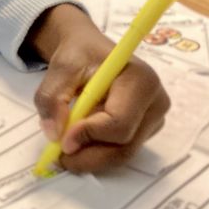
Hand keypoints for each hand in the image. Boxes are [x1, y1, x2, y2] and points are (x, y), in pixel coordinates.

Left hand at [27, 4, 170, 173]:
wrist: (91, 52)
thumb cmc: (80, 54)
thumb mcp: (60, 68)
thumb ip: (52, 98)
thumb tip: (55, 134)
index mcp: (141, 80)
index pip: (119, 122)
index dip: (89, 135)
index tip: (61, 139)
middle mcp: (156, 102)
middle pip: (124, 146)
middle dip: (88, 156)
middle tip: (58, 156)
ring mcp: (154, 119)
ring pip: (122, 154)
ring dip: (90, 156)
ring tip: (66, 142)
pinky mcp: (146, 130)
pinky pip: (122, 151)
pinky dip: (97, 152)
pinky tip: (82, 137)